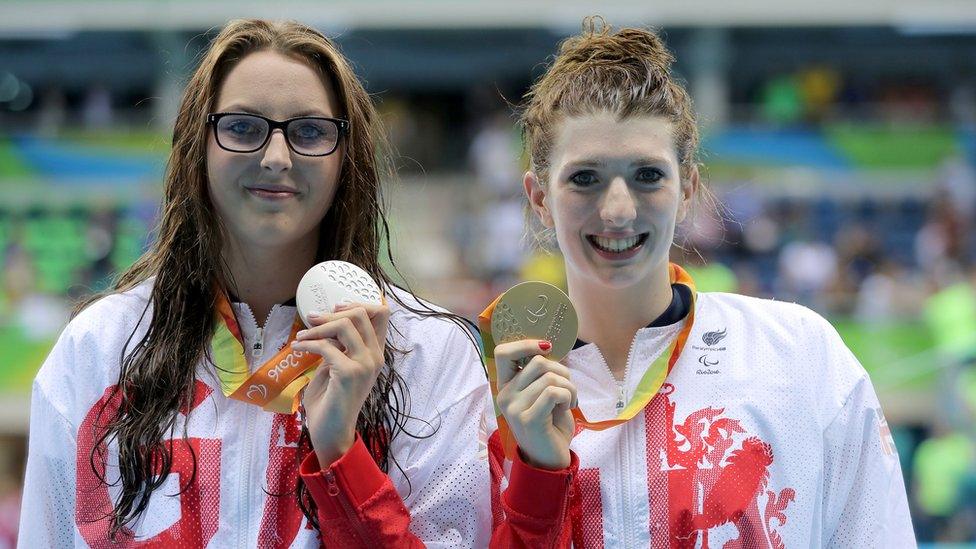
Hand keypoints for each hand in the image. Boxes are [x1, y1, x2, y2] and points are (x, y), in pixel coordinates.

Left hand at [291, 302, 390, 466]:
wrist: (330, 432)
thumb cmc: (331, 400)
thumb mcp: (337, 365)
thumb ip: (338, 345)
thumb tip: (326, 322)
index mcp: (375, 354)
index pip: (381, 314)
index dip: (358, 303)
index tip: (335, 306)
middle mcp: (375, 357)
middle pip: (363, 313)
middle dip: (333, 312)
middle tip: (311, 319)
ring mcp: (364, 365)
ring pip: (345, 325)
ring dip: (318, 327)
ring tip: (301, 336)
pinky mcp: (349, 373)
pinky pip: (326, 346)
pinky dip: (307, 344)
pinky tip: (296, 348)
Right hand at [494, 339, 576, 469]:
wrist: (550, 460)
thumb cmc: (549, 424)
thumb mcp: (541, 394)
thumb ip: (540, 374)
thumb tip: (547, 346)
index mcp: (506, 386)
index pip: (503, 352)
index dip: (526, 344)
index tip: (547, 348)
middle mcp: (505, 395)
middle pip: (537, 362)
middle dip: (562, 371)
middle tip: (567, 388)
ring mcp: (514, 408)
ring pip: (550, 377)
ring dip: (569, 387)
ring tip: (569, 401)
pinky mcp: (529, 419)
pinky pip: (554, 392)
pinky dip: (568, 396)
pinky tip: (568, 407)